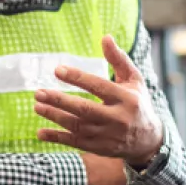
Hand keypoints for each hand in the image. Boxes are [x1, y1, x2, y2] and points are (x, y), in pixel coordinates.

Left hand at [34, 35, 163, 167]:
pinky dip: (56, 138)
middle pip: (84, 109)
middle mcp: (117, 118)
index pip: (98, 86)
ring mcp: (107, 136)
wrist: (148, 140)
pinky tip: (40, 132)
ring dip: (55, 116)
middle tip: (39, 92)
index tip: (57, 70)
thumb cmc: (138, 103)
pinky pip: (74, 142)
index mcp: (126, 99)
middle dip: (60, 100)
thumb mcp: (134, 80)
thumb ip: (118, 59)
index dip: (77, 78)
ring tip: (37, 106)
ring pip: (77, 126)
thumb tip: (105, 37)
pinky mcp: (99, 148)